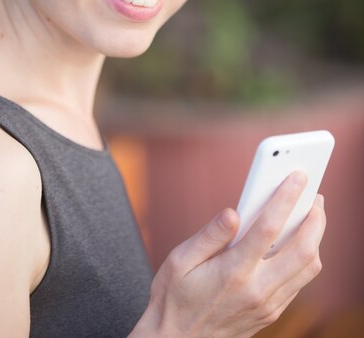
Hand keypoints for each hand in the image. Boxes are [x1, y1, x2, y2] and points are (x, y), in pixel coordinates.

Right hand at [132, 172, 325, 337]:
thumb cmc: (174, 298)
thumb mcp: (180, 260)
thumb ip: (209, 235)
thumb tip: (233, 212)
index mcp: (233, 271)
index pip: (268, 227)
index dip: (286, 197)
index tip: (298, 177)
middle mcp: (256, 290)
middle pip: (303, 250)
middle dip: (315, 219)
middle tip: (316, 197)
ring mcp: (267, 305)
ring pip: (308, 269)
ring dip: (316, 239)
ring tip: (312, 216)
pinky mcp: (271, 313)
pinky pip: (300, 283)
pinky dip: (307, 259)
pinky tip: (298, 243)